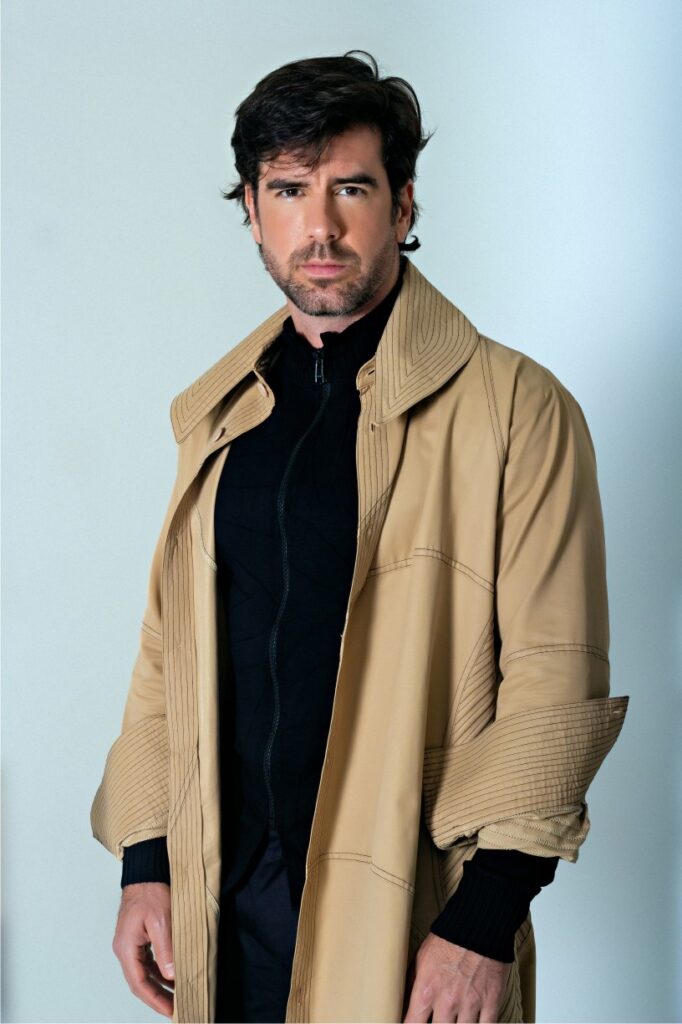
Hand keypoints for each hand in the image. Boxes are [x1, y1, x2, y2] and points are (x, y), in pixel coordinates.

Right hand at [112, 882, 174, 1018]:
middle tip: (176, 1009)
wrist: (146, 872)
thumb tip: (171, 975)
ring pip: (144, 973)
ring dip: (160, 986)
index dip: (155, 1000)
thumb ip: (165, 949)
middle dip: (158, 998)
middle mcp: (125, 949)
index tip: (170, 1011)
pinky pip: (148, 962)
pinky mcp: (138, 939)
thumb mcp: (161, 920)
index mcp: (126, 948)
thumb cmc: (151, 891)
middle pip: (140, 982)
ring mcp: (130, 944)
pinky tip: (172, 976)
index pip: (139, 983)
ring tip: (177, 997)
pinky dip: (160, 972)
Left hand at [401, 932, 511, 1022]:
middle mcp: (447, 1001)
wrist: (478, 923)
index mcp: (426, 990)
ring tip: (457, 1019)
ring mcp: (470, 1003)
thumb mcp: (422, 957)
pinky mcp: (490, 1001)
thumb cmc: (450, 937)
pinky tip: (476, 1021)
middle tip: (441, 1018)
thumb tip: (410, 1001)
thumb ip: (416, 983)